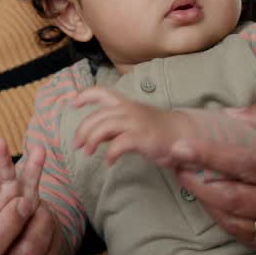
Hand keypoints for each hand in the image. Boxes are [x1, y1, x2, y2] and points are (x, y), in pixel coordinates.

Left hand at [71, 87, 194, 166]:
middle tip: (77, 145)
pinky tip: (108, 162)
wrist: (182, 135)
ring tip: (87, 152)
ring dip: (91, 140)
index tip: (73, 104)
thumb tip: (92, 136)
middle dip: (83, 130)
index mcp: (125, 103)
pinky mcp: (142, 137)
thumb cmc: (154, 130)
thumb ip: (111, 127)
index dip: (85, 96)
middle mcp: (128, 109)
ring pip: (105, 127)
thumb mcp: (130, 124)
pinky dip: (110, 153)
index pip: (101, 92)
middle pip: (97, 116)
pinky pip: (119, 144)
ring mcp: (136, 122)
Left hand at [171, 103, 255, 253]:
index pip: (242, 163)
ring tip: (192, 183)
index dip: (206, 156)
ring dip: (208, 205)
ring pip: (238, 223)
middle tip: (177, 165)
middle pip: (233, 199)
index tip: (178, 146)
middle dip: (198, 183)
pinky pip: (253, 239)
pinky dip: (229, 223)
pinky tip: (216, 205)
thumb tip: (229, 114)